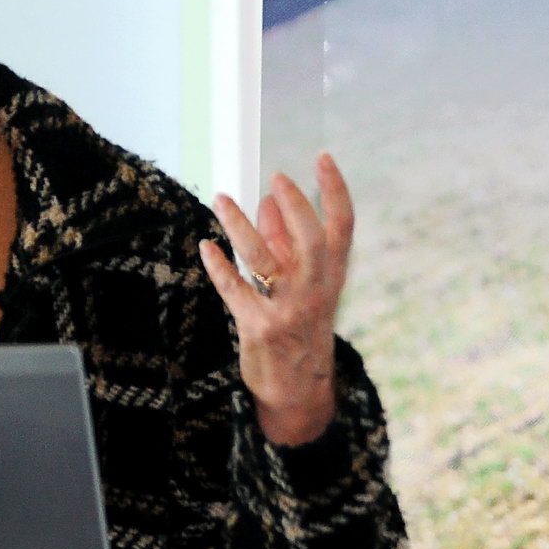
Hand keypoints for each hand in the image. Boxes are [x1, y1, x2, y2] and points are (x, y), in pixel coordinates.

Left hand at [198, 153, 352, 446]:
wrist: (299, 391)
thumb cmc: (300, 328)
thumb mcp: (304, 286)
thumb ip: (286, 244)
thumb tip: (266, 202)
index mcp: (331, 275)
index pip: (342, 226)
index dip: (335, 189)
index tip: (322, 157)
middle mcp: (315, 290)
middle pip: (310, 238)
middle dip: (295, 203)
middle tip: (276, 178)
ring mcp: (287, 309)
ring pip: (262, 258)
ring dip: (238, 226)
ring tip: (221, 199)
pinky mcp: (258, 327)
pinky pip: (234, 289)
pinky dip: (218, 266)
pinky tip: (206, 247)